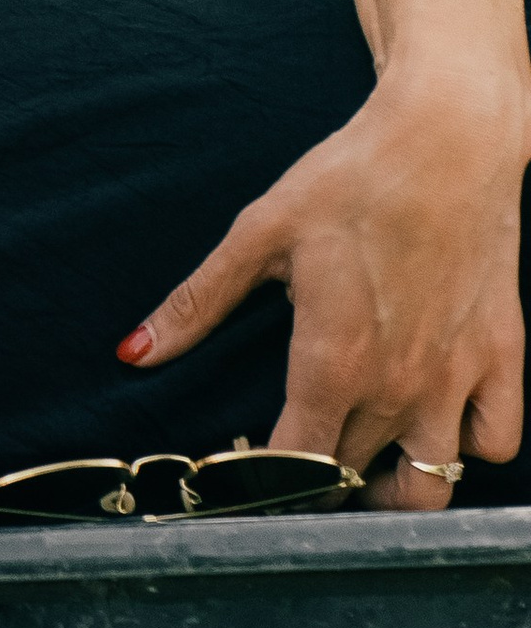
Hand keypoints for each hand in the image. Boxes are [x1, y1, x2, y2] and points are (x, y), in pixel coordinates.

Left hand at [120, 73, 529, 509]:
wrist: (447, 139)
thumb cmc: (349, 179)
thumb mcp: (259, 233)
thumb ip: (199, 303)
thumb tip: (133, 352)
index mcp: (332, 359)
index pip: (295, 466)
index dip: (263, 482)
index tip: (247, 469)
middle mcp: (397, 383)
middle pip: (352, 476)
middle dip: (317, 479)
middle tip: (296, 454)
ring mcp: (456, 378)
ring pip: (427, 487)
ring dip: (391, 489)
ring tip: (361, 460)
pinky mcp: (502, 359)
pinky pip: (494, 443)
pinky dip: (466, 448)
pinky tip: (433, 421)